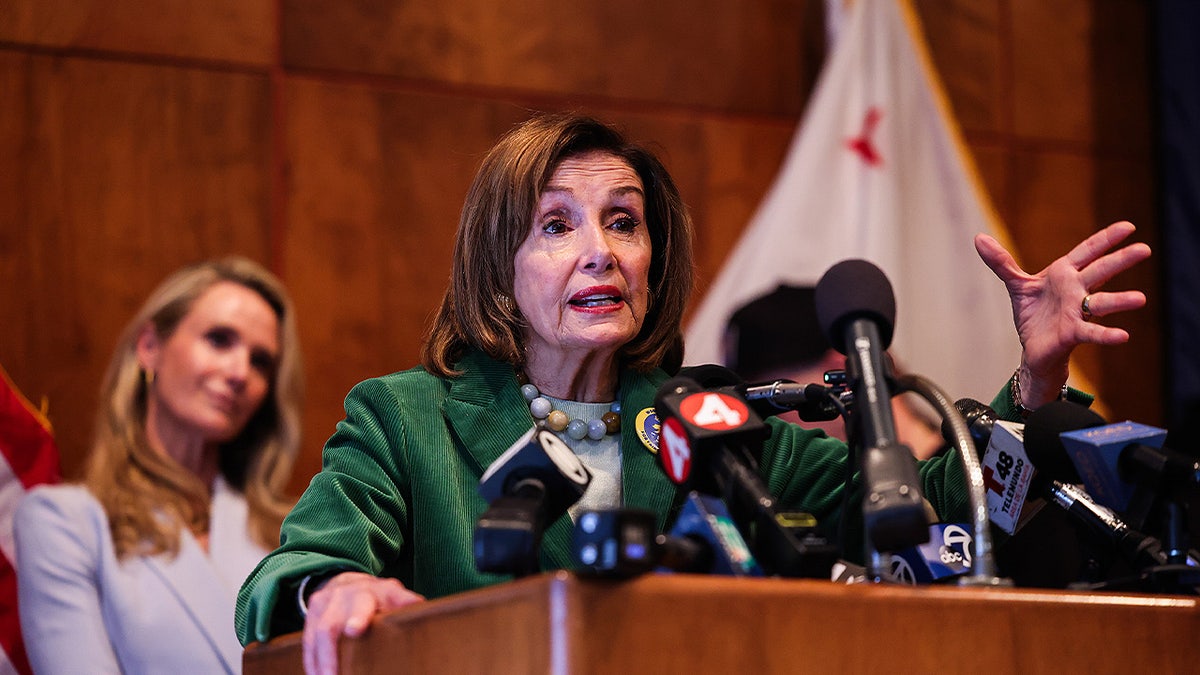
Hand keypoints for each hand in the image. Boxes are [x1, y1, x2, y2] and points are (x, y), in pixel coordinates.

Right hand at [302, 571, 424, 674]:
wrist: (348, 582)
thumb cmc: (379, 597)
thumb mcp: (395, 595)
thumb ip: (405, 601)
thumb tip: (418, 606)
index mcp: (371, 592)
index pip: (364, 603)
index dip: (359, 616)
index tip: (355, 630)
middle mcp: (345, 595)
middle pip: (332, 623)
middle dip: (330, 651)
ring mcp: (325, 603)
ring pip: (317, 634)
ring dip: (321, 662)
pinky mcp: (311, 613)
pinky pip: (308, 641)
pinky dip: (312, 662)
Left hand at [974, 221, 1150, 406]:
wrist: (1032, 347)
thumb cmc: (1033, 313)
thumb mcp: (1017, 284)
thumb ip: (1001, 262)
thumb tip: (979, 238)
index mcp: (1064, 274)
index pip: (1088, 251)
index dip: (1106, 239)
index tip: (1129, 227)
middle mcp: (1075, 290)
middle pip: (1100, 271)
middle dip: (1120, 260)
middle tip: (1145, 249)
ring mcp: (1077, 312)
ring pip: (1101, 303)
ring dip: (1120, 301)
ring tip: (1140, 299)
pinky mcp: (1073, 333)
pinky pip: (1092, 333)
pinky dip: (1106, 335)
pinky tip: (1122, 336)